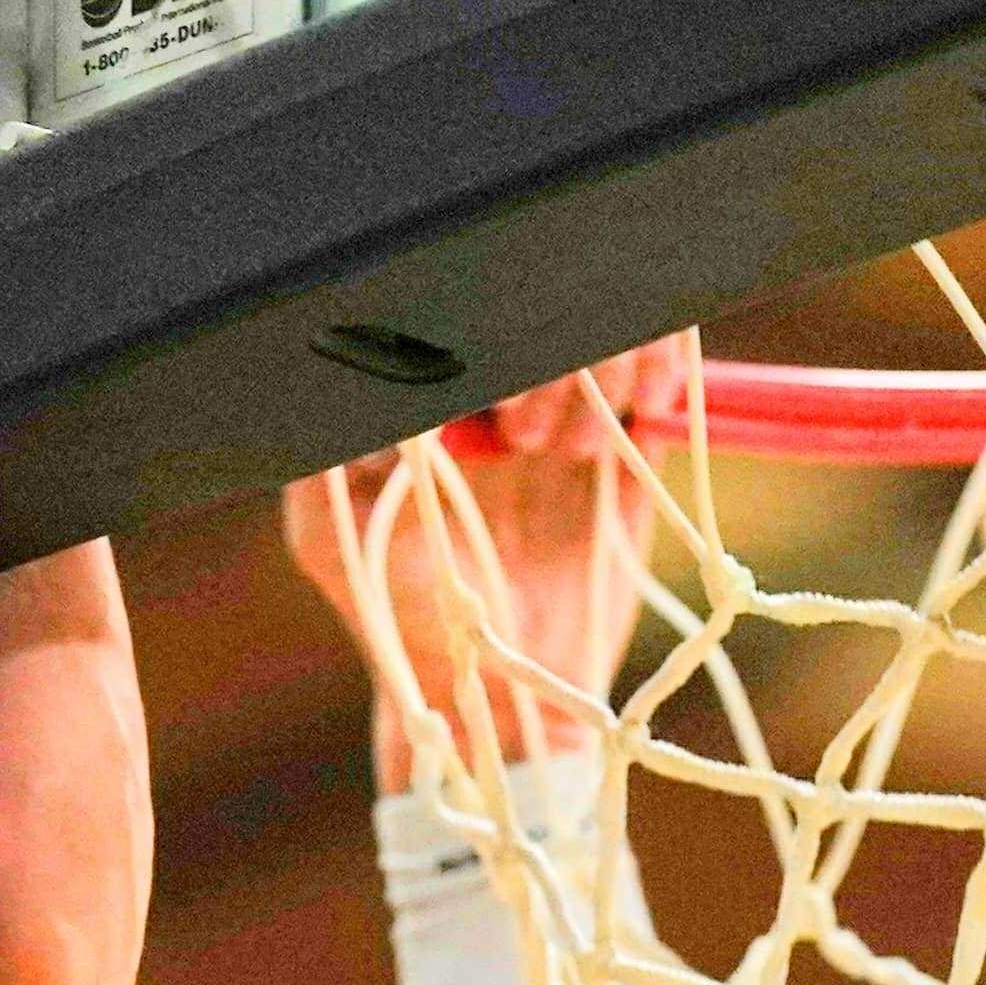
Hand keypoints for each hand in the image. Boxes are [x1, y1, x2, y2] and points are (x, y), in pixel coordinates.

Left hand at [281, 342, 689, 788]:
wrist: (499, 692)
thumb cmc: (400, 614)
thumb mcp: (331, 531)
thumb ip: (322, 450)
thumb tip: (340, 360)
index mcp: (434, 384)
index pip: (466, 301)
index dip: (484, 323)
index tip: (478, 392)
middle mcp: (503, 378)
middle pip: (548, 292)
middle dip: (543, 352)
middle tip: (523, 440)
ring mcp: (570, 398)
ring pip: (609, 312)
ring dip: (598, 369)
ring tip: (568, 456)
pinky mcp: (634, 432)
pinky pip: (663, 354)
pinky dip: (656, 369)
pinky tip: (633, 423)